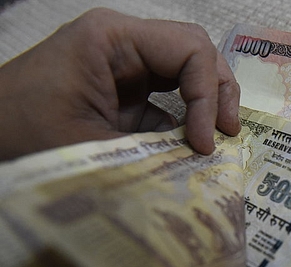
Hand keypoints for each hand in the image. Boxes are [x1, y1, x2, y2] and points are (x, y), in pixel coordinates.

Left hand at [0, 8, 239, 160]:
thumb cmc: (23, 135)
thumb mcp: (94, 145)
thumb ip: (157, 149)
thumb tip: (210, 164)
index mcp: (113, 38)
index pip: (190, 50)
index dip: (207, 96)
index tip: (204, 143)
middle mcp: (123, 42)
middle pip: (195, 53)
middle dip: (217, 92)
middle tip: (226, 134)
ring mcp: (123, 63)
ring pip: (187, 70)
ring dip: (206, 103)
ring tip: (216, 138)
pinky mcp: (122, 88)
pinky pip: (168, 94)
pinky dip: (186, 119)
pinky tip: (191, 147)